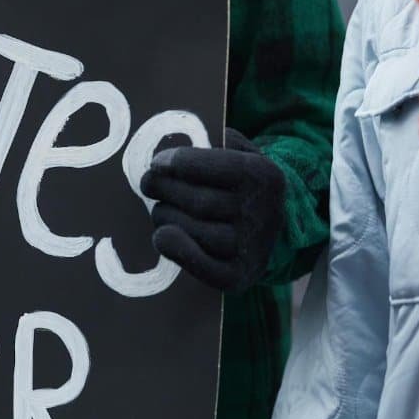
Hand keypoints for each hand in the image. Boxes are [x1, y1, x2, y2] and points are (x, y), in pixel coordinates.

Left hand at [140, 129, 285, 292]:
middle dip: (163, 188)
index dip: (179, 163)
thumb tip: (181, 145)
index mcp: (264, 176)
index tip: (157, 162)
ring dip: (164, 216)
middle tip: (148, 182)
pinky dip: (175, 250)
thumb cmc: (241, 183)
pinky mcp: (237, 277)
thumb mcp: (241, 152)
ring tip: (161, 207)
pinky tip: (161, 236)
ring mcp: (249, 248)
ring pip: (191, 230)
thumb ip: (215, 142)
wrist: (270, 228)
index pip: (215, 167)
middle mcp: (260, 214)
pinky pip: (200, 266)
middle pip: (196, 201)